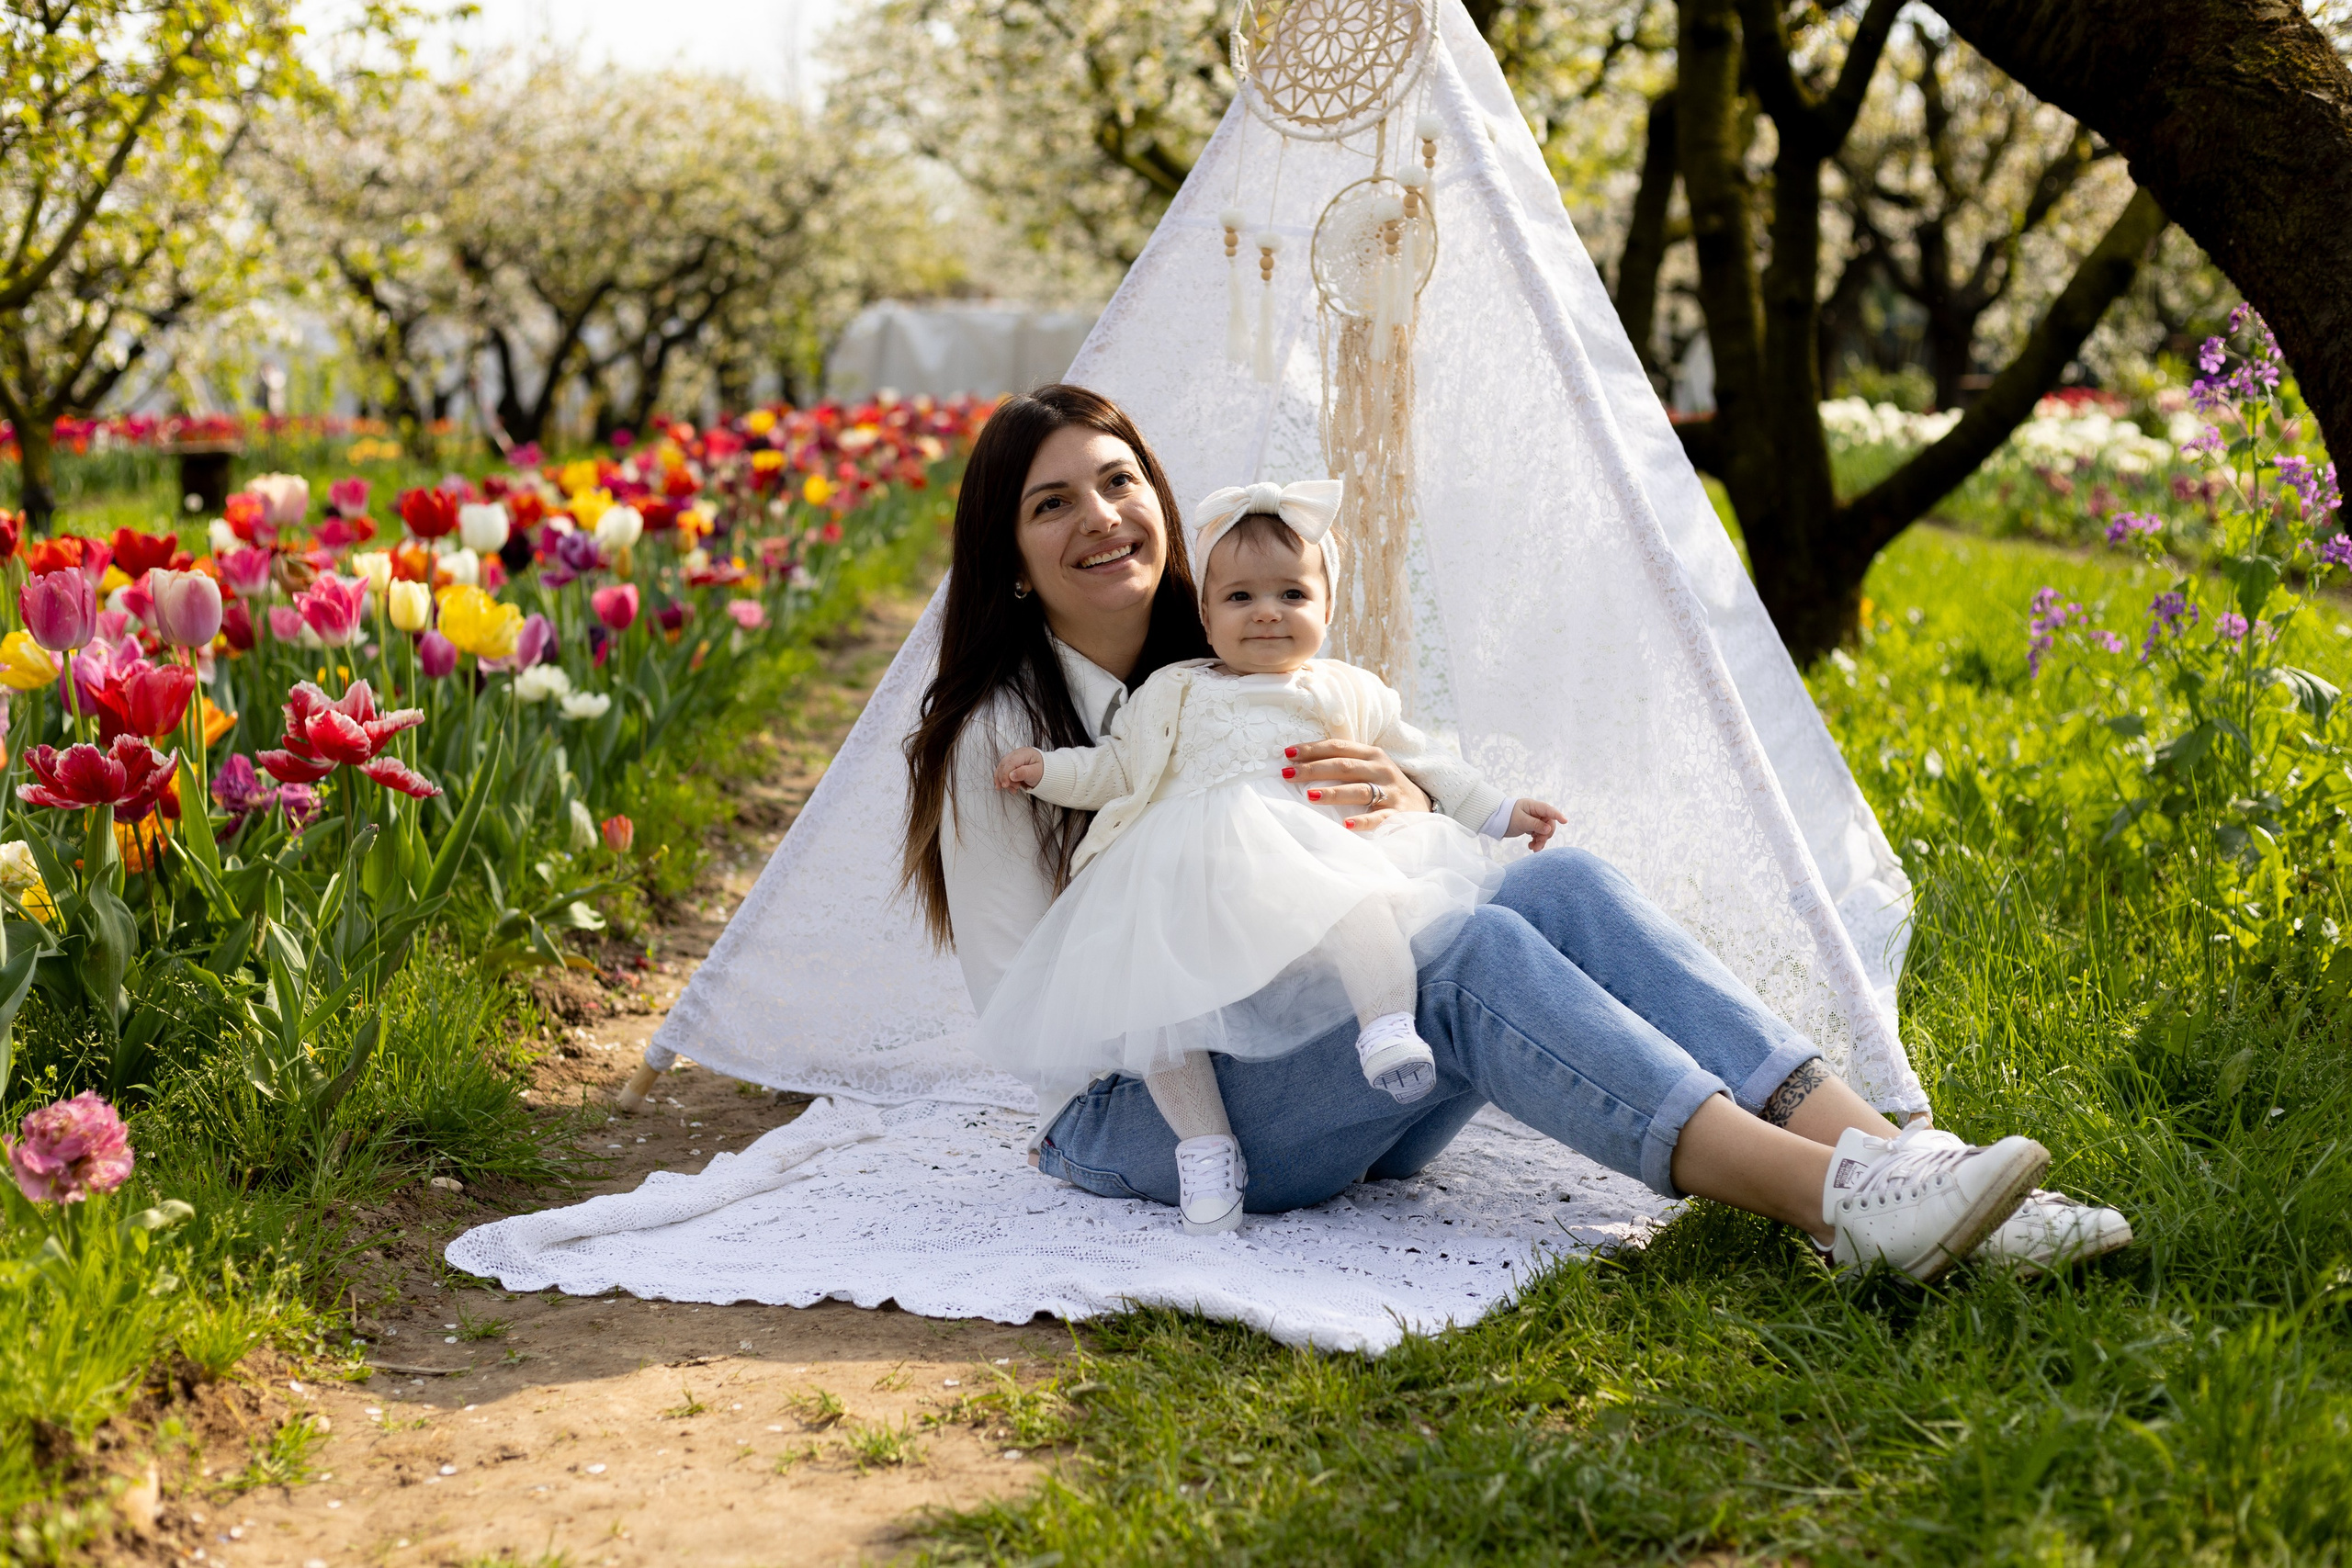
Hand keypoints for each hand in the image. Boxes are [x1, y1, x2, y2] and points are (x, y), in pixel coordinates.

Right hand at [996, 747, 1044, 790]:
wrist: (1047, 772)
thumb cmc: (1043, 771)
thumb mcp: (1036, 773)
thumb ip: (1024, 773)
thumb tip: (1011, 775)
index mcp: (1024, 753)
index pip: (1010, 762)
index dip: (1005, 774)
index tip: (1005, 784)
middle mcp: (1017, 754)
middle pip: (1003, 765)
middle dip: (1004, 778)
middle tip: (1012, 787)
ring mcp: (1013, 759)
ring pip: (1001, 768)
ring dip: (1003, 780)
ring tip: (1014, 788)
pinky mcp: (1011, 765)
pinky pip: (1002, 771)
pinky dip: (1002, 780)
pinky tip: (1005, 787)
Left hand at [1284, 739, 1432, 830]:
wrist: (1422, 806)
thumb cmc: (1385, 786)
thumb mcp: (1369, 768)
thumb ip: (1343, 763)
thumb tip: (1301, 764)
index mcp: (1371, 754)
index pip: (1338, 747)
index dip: (1312, 749)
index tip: (1287, 754)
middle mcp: (1381, 769)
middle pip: (1343, 766)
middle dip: (1313, 769)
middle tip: (1288, 774)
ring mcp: (1390, 791)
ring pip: (1358, 789)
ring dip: (1333, 792)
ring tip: (1310, 796)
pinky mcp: (1398, 814)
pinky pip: (1378, 818)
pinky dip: (1362, 821)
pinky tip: (1346, 825)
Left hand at [1508, 798, 1565, 850]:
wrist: (1496, 821)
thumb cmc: (1507, 817)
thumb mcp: (1521, 821)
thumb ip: (1535, 825)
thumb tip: (1549, 829)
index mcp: (1534, 806)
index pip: (1549, 810)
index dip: (1558, 815)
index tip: (1565, 822)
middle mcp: (1536, 812)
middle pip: (1549, 824)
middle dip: (1545, 835)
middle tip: (1538, 845)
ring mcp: (1535, 820)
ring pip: (1545, 831)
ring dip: (1541, 841)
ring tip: (1533, 848)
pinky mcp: (1532, 827)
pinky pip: (1539, 835)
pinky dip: (1536, 841)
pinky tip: (1531, 846)